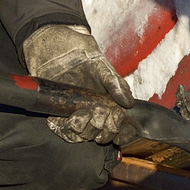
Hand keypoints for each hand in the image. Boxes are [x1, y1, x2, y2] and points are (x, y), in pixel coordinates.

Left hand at [24, 24, 134, 144]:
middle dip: (104, 129)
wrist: (61, 53)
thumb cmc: (87, 61)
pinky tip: (68, 117)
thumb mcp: (104, 70)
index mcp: (111, 108)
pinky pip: (64, 131)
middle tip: (102, 114)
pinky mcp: (60, 116)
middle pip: (102, 136)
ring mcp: (78, 117)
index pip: (121, 129)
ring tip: (84, 113)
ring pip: (84, 136)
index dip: (123, 134)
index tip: (120, 128)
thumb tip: (129, 104)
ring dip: (86, 129)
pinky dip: (66, 128)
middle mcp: (95, 116)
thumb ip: (117, 85)